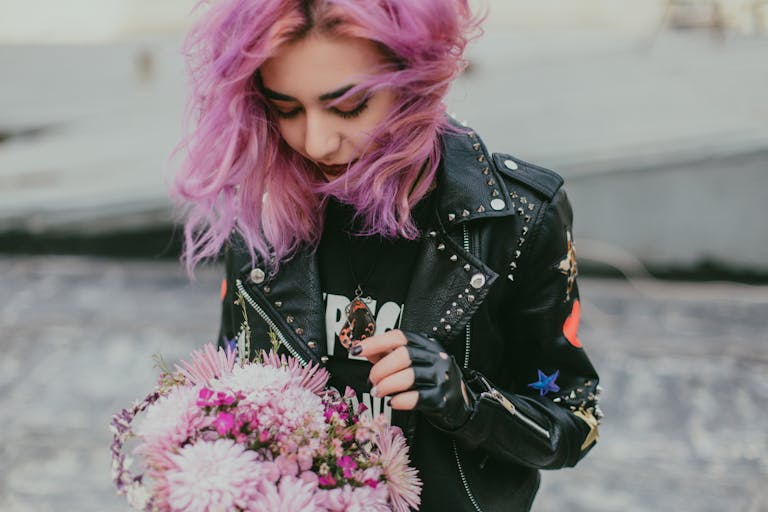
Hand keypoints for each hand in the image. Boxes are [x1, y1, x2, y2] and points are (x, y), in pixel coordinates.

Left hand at [352, 329, 473, 429]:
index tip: (357, 350)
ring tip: (377, 391)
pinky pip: (416, 398)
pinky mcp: (441, 398)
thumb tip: (362, 348)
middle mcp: (436, 357)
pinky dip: (399, 400)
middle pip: (403, 355)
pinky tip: (392, 401)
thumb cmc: (431, 379)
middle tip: (372, 380)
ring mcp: (441, 377)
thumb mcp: (413, 362)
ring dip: (386, 385)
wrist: (458, 403)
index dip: (376, 342)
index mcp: (427, 344)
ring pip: (409, 376)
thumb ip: (388, 354)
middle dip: (381, 368)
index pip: (399, 336)